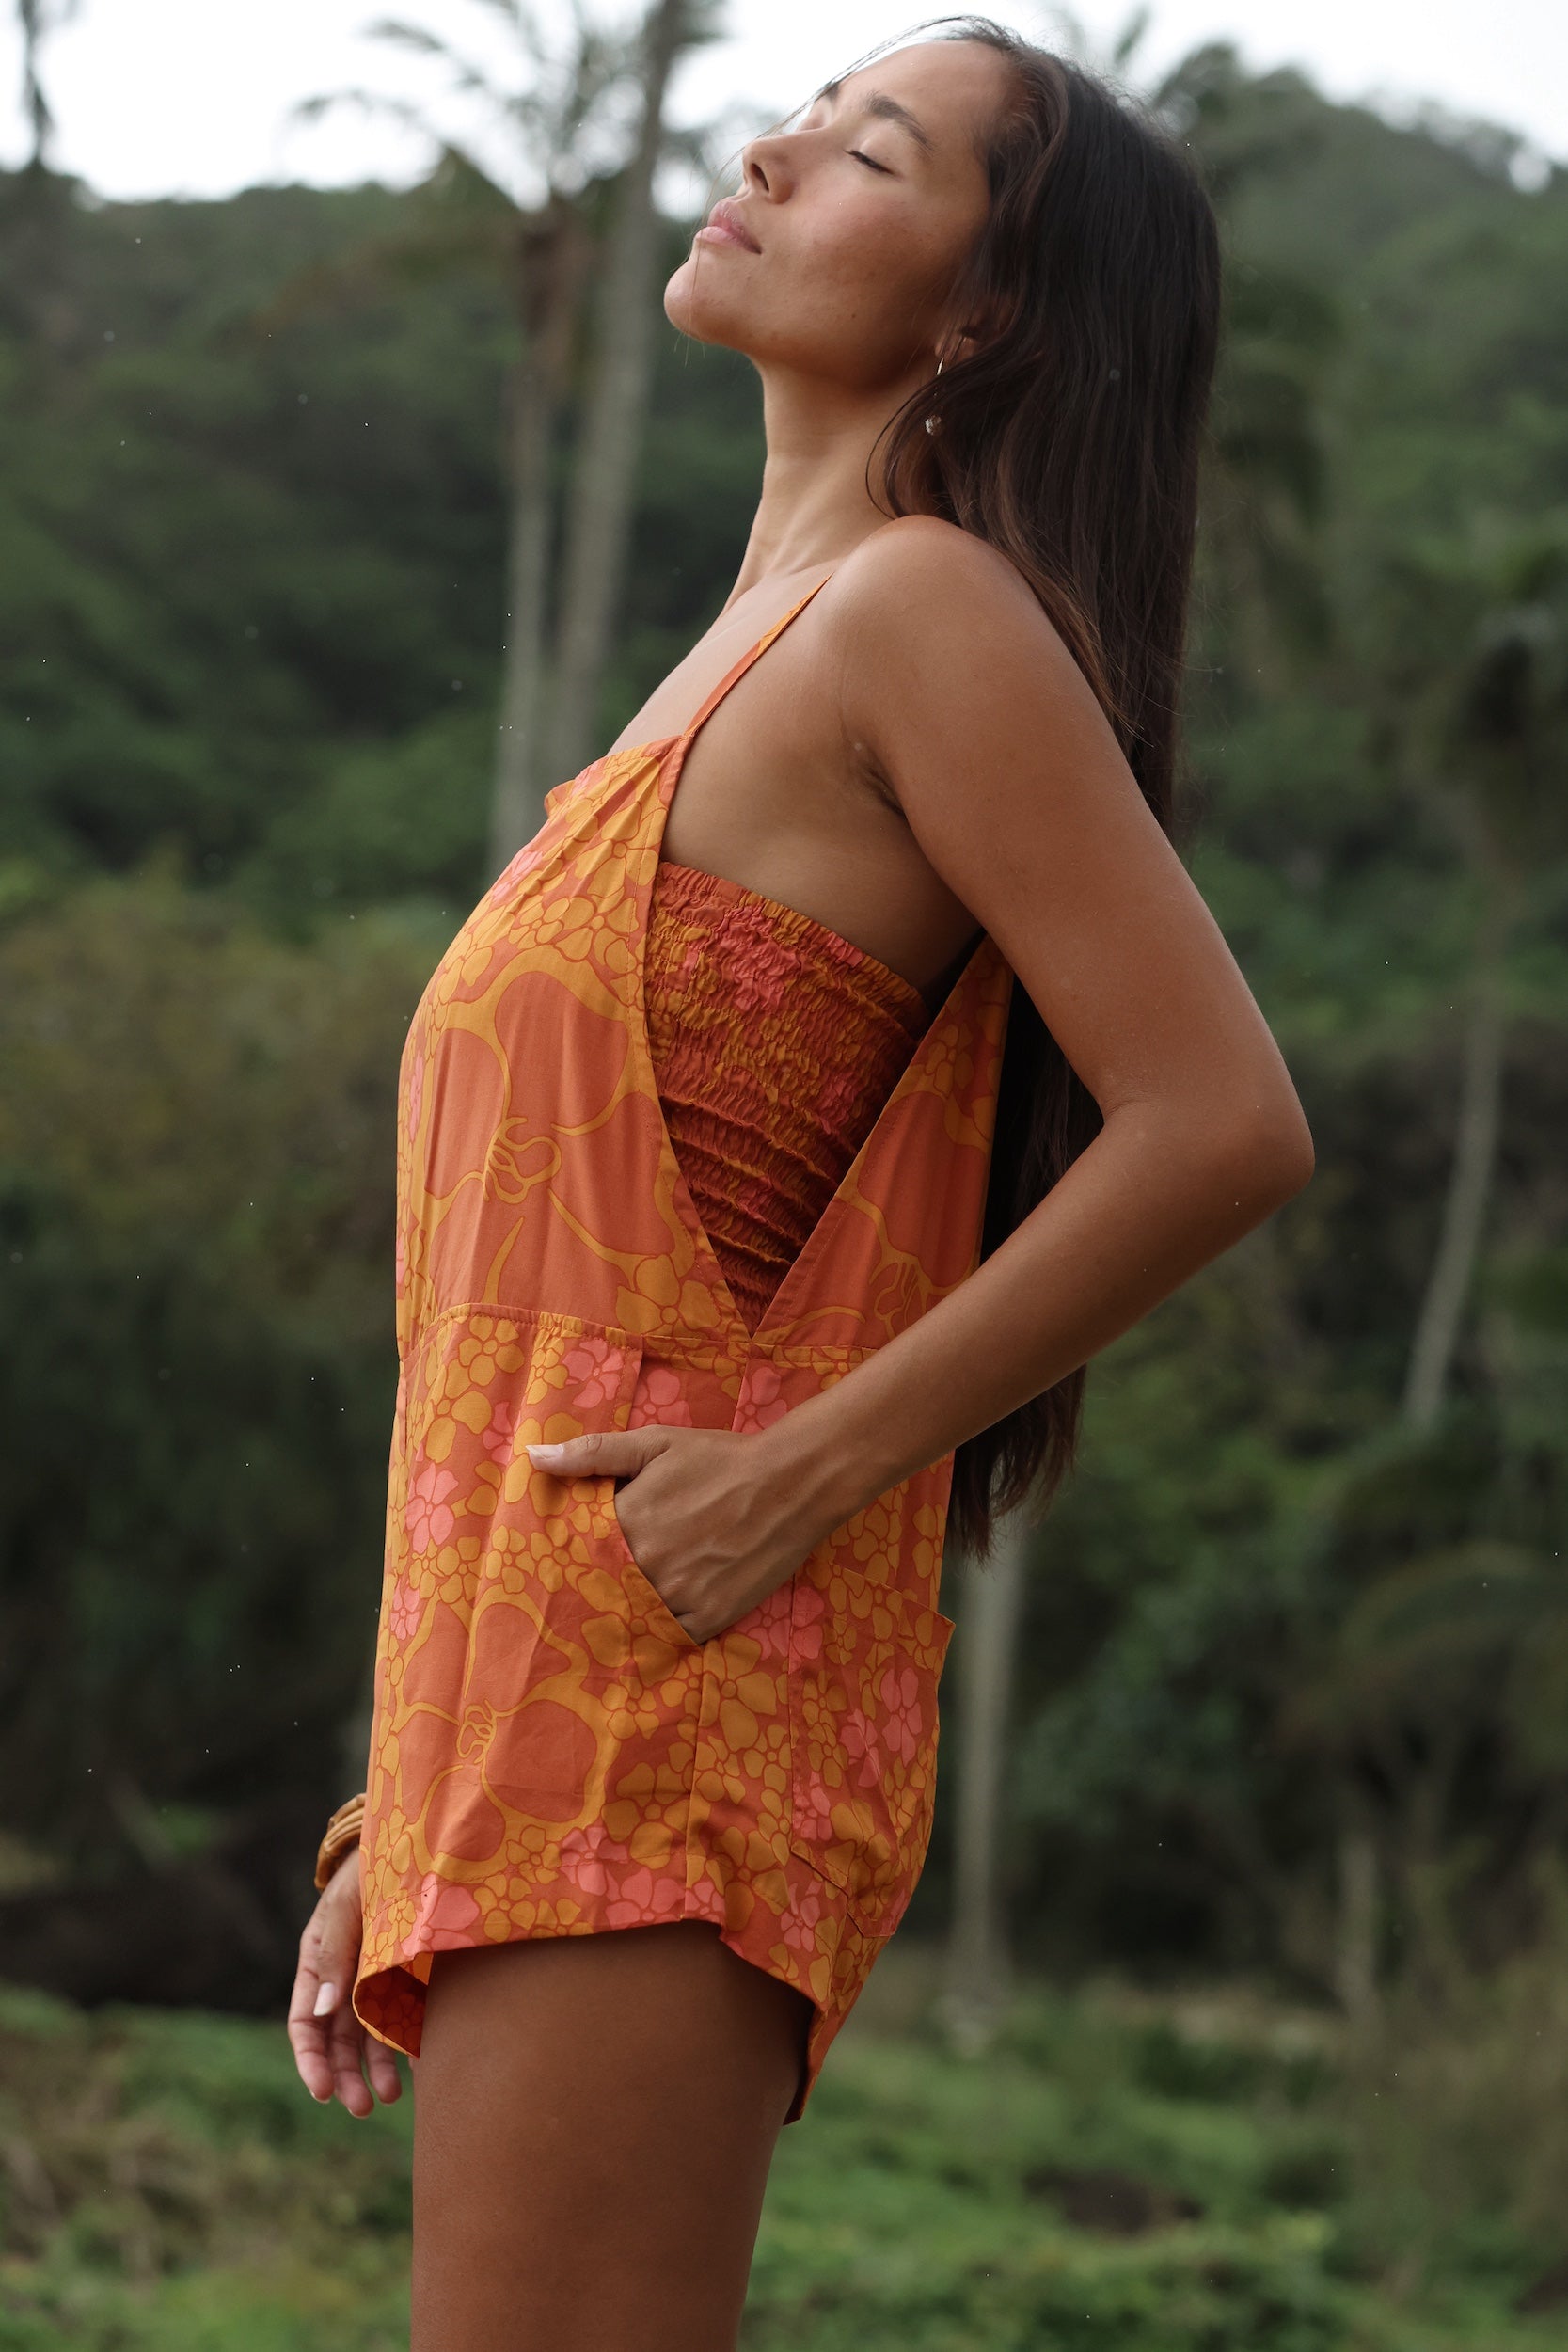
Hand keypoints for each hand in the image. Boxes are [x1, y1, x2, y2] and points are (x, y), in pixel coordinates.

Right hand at [287, 1848, 401, 2117]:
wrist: (415, 1841)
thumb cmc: (370, 1871)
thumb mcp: (347, 1909)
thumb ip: (335, 1958)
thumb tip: (323, 2013)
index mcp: (317, 1962)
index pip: (306, 2023)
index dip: (311, 2060)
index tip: (322, 2092)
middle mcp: (343, 1978)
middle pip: (338, 2040)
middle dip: (345, 2077)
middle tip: (362, 2108)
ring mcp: (375, 1979)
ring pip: (369, 2038)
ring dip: (376, 2070)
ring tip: (392, 2098)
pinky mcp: (407, 1977)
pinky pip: (404, 2018)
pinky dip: (408, 2045)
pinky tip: (421, 2068)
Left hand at [527, 1425, 818, 1643]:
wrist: (792, 1482)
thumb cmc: (720, 1459)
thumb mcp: (655, 1444)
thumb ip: (593, 1454)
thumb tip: (534, 1458)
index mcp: (628, 1520)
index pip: (577, 1550)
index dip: (571, 1556)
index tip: (563, 1561)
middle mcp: (648, 1563)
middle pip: (602, 1587)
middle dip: (593, 1587)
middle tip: (583, 1593)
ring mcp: (680, 1594)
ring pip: (632, 1616)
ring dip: (622, 1613)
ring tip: (614, 1614)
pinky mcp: (711, 1616)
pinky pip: (670, 1637)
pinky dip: (659, 1632)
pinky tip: (652, 1624)